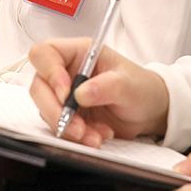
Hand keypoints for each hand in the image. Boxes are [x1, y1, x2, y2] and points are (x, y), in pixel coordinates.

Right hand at [27, 40, 170, 146]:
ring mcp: (65, 95)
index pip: (46, 53)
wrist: (150, 112)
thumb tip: (80, 93)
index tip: (65, 94)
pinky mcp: (68, 116)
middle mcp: (66, 72)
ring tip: (95, 136)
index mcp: (78, 53)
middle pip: (39, 87)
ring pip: (46, 111)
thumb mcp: (129, 84)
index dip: (49, 72)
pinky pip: (59, 127)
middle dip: (55, 110)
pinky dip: (76, 137)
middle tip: (76, 127)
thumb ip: (107, 86)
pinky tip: (97, 137)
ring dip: (67, 128)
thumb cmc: (141, 88)